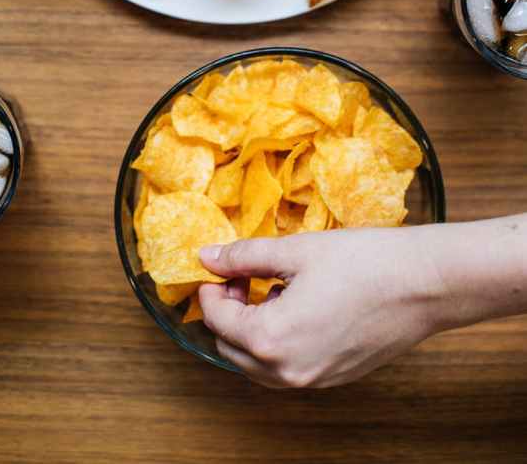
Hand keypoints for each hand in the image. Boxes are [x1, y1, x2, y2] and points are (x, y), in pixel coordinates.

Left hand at [199, 228, 443, 388]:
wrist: (424, 284)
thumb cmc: (363, 262)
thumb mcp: (296, 250)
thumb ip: (245, 256)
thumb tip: (207, 257)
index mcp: (272, 339)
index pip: (217, 319)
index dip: (210, 288)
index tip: (220, 266)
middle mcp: (288, 371)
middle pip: (231, 348)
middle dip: (227, 311)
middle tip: (241, 276)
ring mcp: (313, 380)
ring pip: (258, 364)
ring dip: (251, 330)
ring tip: (271, 289)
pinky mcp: (334, 378)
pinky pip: (288, 368)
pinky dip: (278, 343)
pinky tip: (297, 307)